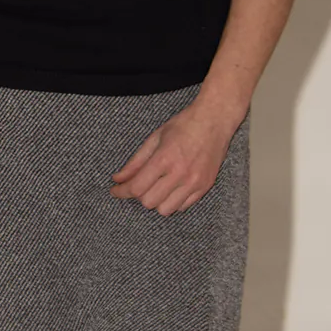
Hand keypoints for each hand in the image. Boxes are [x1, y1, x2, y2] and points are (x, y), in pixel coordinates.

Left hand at [110, 103, 237, 216]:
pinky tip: (170, 188)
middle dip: (138, 195)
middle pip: (149, 202)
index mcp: (164, 159)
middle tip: (138, 184)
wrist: (215, 121)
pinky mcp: (205, 186)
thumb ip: (135, 162)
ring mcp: (195, 182)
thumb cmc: (184, 125)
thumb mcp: (154, 138)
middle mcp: (180, 174)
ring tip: (155, 187)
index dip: (122, 191)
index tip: (115, 190)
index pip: (137, 187)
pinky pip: (183, 207)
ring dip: (156, 201)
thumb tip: (118, 179)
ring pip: (166, 209)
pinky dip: (172, 202)